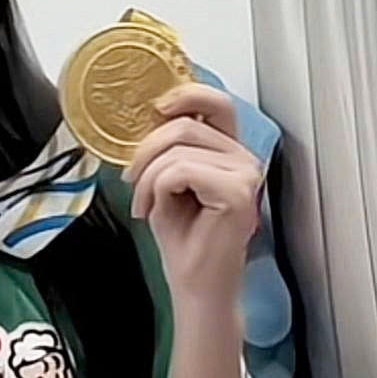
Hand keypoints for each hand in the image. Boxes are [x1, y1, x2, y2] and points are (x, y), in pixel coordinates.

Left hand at [123, 84, 261, 304]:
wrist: (195, 282)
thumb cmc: (184, 238)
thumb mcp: (166, 182)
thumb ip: (168, 149)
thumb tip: (151, 117)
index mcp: (230, 152)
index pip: (217, 103)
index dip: (186, 94)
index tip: (157, 107)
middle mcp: (244, 159)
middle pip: (184, 125)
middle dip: (145, 152)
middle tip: (132, 182)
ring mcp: (244, 175)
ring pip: (177, 150)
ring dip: (147, 178)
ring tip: (145, 205)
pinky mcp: (236, 193)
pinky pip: (179, 171)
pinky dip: (156, 190)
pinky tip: (155, 211)